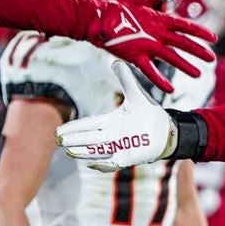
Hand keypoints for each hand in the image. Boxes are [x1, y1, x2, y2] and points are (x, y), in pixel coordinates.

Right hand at [55, 61, 176, 170]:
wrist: (166, 129)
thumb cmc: (150, 113)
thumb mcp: (137, 94)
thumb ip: (126, 79)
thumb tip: (116, 61)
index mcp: (110, 122)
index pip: (88, 125)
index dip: (73, 128)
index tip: (58, 130)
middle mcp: (112, 135)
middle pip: (88, 138)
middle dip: (74, 139)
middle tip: (58, 140)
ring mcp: (119, 147)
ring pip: (96, 151)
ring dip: (83, 152)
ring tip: (70, 151)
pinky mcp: (128, 157)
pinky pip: (112, 163)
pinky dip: (103, 165)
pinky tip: (92, 164)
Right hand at [84, 0, 215, 92]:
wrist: (97, 19)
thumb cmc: (117, 7)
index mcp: (159, 19)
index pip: (185, 26)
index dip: (201, 32)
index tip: (213, 38)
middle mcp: (156, 33)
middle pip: (183, 43)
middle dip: (199, 51)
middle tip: (211, 59)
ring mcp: (147, 46)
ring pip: (171, 58)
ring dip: (185, 66)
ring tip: (198, 74)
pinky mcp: (135, 57)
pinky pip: (150, 71)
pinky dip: (160, 81)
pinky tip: (170, 89)